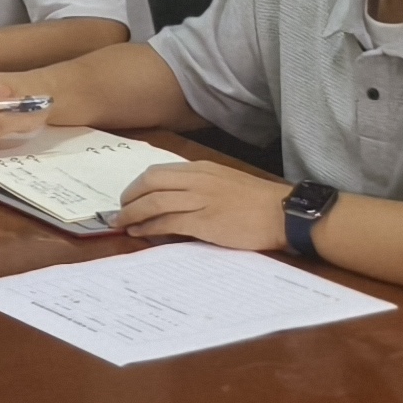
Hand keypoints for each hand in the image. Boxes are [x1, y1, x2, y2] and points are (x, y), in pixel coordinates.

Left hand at [114, 161, 291, 250]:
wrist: (283, 213)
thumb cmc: (258, 202)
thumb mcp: (225, 182)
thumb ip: (200, 187)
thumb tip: (174, 200)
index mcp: (202, 169)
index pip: (158, 172)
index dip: (137, 186)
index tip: (129, 197)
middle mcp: (197, 180)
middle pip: (150, 183)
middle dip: (129, 198)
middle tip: (119, 212)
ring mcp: (200, 200)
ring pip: (154, 202)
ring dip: (132, 214)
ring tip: (122, 225)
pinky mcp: (204, 221)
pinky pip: (167, 222)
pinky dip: (149, 227)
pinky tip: (140, 233)